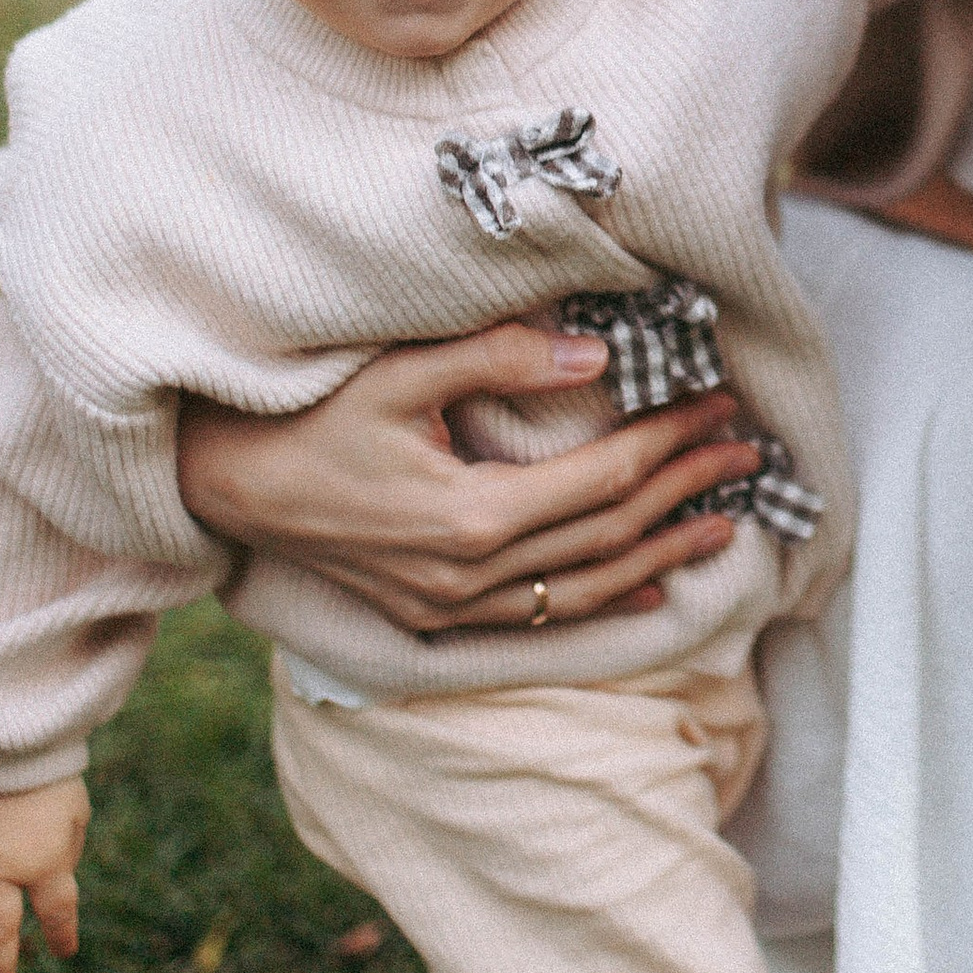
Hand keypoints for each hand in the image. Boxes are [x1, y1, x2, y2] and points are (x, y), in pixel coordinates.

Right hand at [0, 780, 89, 972]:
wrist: (2, 738)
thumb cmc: (48, 778)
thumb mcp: (73, 818)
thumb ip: (62, 858)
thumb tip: (47, 891)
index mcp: (43, 861)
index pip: (55, 913)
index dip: (61, 936)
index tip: (63, 953)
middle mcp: (1, 869)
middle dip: (0, 970)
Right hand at [177, 324, 765, 638]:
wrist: (225, 487)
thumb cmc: (307, 417)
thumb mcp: (396, 370)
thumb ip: (497, 356)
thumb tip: (594, 354)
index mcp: (470, 516)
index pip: (603, 478)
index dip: (670, 442)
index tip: (720, 406)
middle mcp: (472, 577)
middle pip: (609, 533)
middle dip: (685, 490)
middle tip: (747, 452)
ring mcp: (455, 608)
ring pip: (588, 587)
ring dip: (664, 551)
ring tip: (726, 522)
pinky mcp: (438, 619)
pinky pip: (545, 619)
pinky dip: (609, 601)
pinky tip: (656, 586)